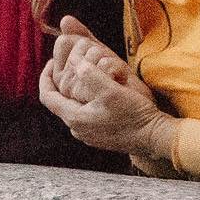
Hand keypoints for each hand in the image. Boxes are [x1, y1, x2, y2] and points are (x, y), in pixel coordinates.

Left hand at [39, 16, 178, 160]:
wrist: (154, 138)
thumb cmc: (134, 114)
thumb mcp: (111, 90)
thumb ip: (90, 75)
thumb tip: (75, 63)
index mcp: (75, 118)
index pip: (47, 96)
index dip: (45, 77)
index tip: (51, 62)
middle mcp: (78, 129)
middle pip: (59, 102)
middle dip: (60, 83)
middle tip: (66, 66)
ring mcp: (88, 135)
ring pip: (72, 108)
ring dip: (74, 92)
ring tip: (82, 76)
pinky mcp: (99, 136)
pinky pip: (84, 115)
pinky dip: (85, 100)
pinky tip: (97, 92)